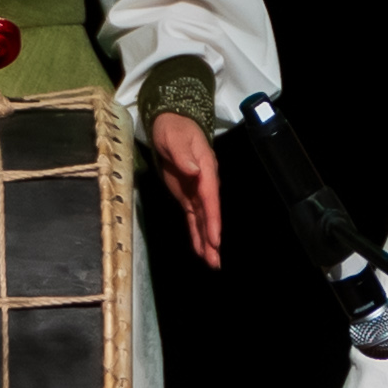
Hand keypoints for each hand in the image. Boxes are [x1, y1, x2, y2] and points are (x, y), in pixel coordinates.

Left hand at [149, 110, 226, 266]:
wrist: (171, 125)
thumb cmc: (173, 129)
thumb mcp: (174, 137)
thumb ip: (182, 154)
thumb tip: (192, 170)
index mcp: (205, 170)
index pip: (210, 198)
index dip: (213, 219)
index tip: (215, 239)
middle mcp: (205, 184)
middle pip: (210, 215)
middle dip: (213, 238)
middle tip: (216, 261)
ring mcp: (197, 191)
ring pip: (204, 220)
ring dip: (207, 241)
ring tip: (213, 263)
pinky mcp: (188, 196)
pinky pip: (194, 218)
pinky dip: (197, 234)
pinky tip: (201, 250)